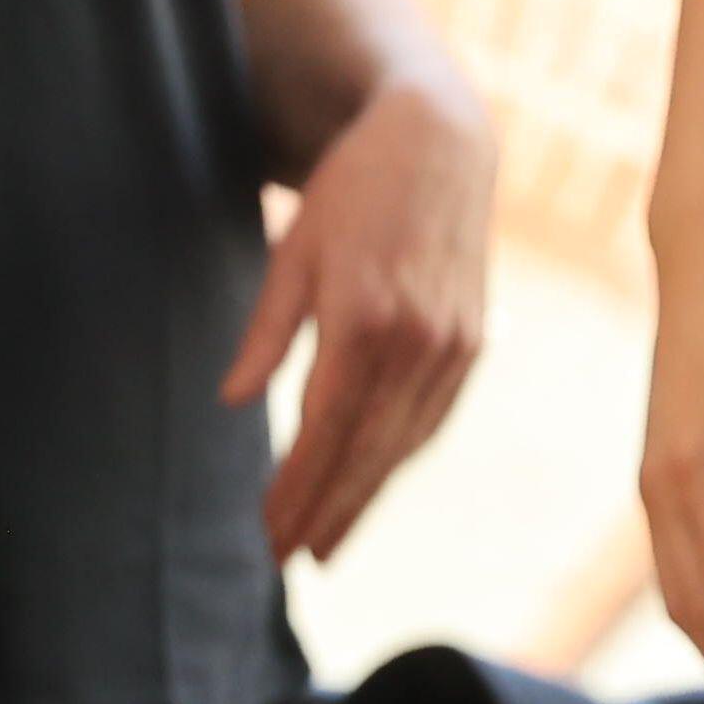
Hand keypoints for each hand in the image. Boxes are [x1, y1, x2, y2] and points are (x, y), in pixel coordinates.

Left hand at [224, 75, 494, 562]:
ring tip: (324, 543)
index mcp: (364, 318)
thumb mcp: (295, 253)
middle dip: (326, 510)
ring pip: (403, 442)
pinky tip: (369, 487)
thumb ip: (267, 332)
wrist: (440, 144)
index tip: (268, 534)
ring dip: (363, 498)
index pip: (323, 429)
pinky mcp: (472, 341)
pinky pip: (431, 418)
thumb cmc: (352, 195)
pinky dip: (398, 459)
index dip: (296, 489)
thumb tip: (232, 402)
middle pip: (365, 449)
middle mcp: (417, 338)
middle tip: (289, 560)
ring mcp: (453, 343)